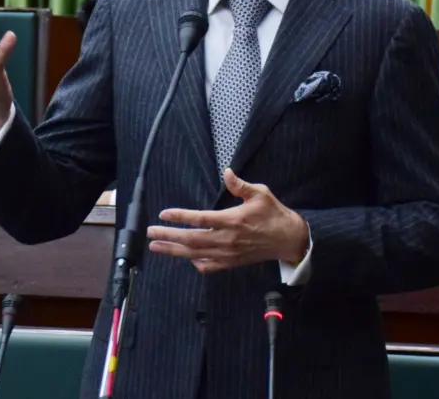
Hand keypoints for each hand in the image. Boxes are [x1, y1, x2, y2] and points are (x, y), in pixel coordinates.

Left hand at [147, 169, 308, 272]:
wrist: (288, 239)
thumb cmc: (274, 214)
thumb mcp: (260, 193)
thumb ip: (240, 185)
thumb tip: (227, 172)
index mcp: (232, 221)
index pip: (200, 220)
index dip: (180, 217)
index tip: (164, 214)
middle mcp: (227, 239)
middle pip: (191, 240)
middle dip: (168, 236)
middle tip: (150, 233)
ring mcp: (228, 254)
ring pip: (195, 254)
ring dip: (174, 251)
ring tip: (156, 247)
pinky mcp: (232, 262)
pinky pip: (209, 266)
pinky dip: (195, 263)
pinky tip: (186, 258)